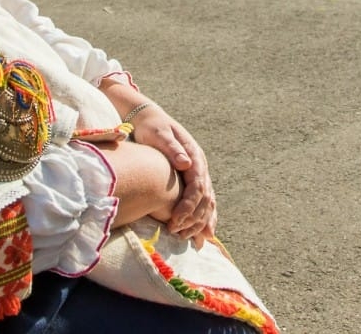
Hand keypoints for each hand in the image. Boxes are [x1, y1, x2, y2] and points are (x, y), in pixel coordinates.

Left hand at [130, 105, 215, 245]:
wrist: (151, 120)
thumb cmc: (152, 128)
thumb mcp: (159, 134)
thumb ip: (172, 148)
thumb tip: (186, 163)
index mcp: (194, 156)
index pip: (197, 186)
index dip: (188, 205)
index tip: (175, 221)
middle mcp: (200, 166)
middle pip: (205, 197)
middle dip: (193, 219)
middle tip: (177, 234)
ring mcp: (199, 173)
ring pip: (208, 202)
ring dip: (201, 222)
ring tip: (191, 240)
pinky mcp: (192, 179)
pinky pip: (204, 201)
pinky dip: (205, 218)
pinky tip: (203, 234)